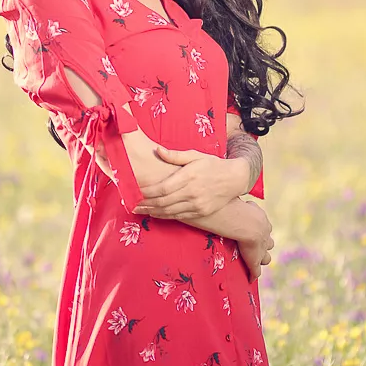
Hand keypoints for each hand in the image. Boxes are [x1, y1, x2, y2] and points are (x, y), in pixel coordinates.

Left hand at [133, 146, 249, 219]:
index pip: (162, 188)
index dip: (146, 192)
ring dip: (152, 211)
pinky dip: (164, 215)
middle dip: (145, 204)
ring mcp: (197, 204)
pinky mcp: (200, 212)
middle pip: (163, 201)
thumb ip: (175, 155)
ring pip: (169, 211)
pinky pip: (179, 216)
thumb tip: (157, 150)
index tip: (134, 191)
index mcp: (189, 176)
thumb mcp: (195, 155)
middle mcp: (192, 192)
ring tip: (138, 210)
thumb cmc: (212, 165)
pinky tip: (155, 213)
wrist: (234, 179)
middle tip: (130, 204)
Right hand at [237, 203, 274, 281]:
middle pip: (269, 243)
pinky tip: (251, 278)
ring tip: (257, 262)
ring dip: (262, 258)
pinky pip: (255, 271)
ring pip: (265, 256)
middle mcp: (265, 235)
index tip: (255, 230)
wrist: (248, 225)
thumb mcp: (243, 202)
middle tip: (259, 246)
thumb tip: (235, 185)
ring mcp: (261, 249)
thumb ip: (239, 198)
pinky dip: (253, 274)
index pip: (265, 227)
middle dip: (265, 244)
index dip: (261, 230)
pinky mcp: (255, 261)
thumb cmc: (242, 211)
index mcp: (263, 222)